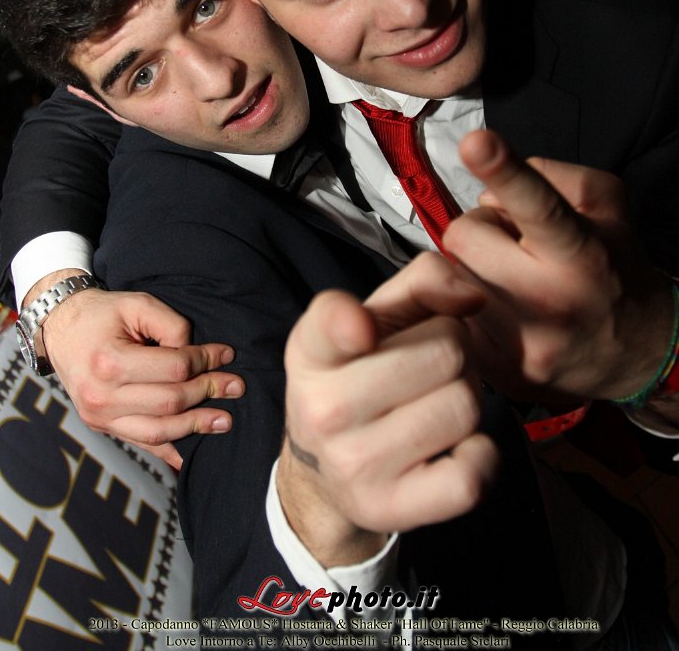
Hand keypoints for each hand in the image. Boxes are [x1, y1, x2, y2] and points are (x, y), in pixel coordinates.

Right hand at [41, 280, 244, 468]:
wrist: (61, 329)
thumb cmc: (103, 313)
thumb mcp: (138, 304)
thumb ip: (171, 325)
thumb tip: (196, 353)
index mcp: (111, 362)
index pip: (174, 369)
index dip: (205, 361)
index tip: (227, 354)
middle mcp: (103, 396)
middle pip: (170, 402)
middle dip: (208, 392)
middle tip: (236, 386)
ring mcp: (100, 417)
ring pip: (158, 431)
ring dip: (196, 426)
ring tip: (225, 421)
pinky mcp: (102, 426)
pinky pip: (140, 443)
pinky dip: (167, 451)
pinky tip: (190, 455)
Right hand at [278, 256, 496, 565]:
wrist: (327, 470)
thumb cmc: (363, 373)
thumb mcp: (376, 317)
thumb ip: (423, 283)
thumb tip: (473, 298)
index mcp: (313, 350)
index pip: (329, 324)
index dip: (350, 323)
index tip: (363, 329)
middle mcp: (323, 410)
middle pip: (446, 351)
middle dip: (456, 349)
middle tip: (434, 364)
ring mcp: (354, 465)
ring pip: (464, 406)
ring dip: (468, 397)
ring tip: (439, 400)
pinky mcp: (389, 509)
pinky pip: (472, 474)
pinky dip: (481, 454)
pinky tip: (456, 445)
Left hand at [442, 130, 674, 404]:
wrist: (635, 355)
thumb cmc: (614, 266)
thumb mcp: (608, 207)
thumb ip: (557, 177)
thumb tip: (494, 187)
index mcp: (583, 254)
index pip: (538, 205)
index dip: (504, 170)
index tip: (475, 141)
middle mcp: (550, 301)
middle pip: (464, 234)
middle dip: (480, 230)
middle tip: (511, 244)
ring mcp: (519, 342)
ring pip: (448, 274)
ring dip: (469, 267)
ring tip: (508, 279)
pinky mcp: (493, 370)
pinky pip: (446, 313)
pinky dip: (463, 303)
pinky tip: (498, 311)